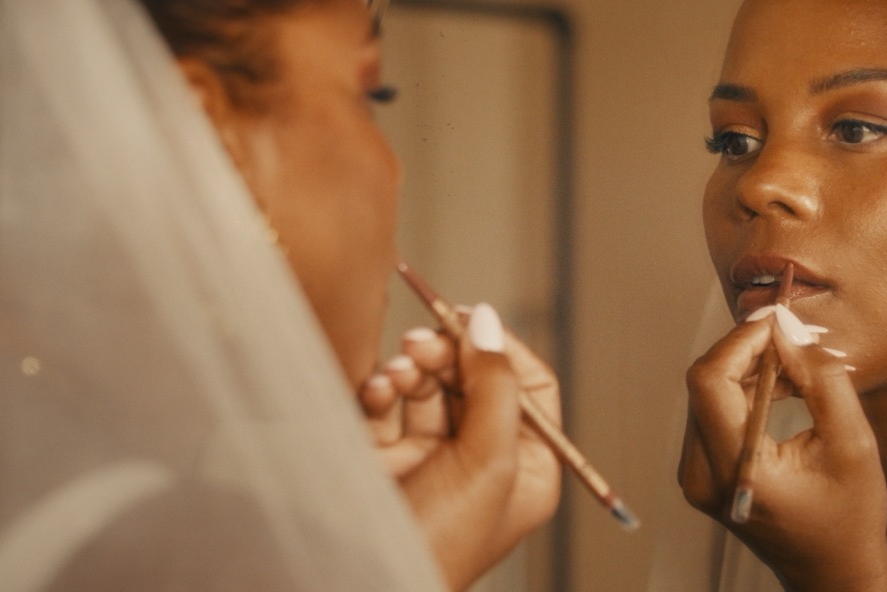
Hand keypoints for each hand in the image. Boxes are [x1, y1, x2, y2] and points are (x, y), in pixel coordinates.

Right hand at [359, 304, 561, 590]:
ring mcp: (431, 458)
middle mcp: (481, 460)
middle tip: (421, 343)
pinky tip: (375, 392)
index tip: (470, 320)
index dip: (502, 350)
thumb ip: (495, 385)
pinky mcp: (384, 458)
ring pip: (426, 387)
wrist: (358, 583)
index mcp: (526, 467)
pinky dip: (380, 390)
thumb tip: (489, 321)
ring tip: (395, 373)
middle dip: (447, 355)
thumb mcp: (489, 461)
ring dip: (410, 370)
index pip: (529, 388)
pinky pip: (387, 405)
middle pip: (474, 379)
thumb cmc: (440, 543)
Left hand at [678, 310, 886, 591]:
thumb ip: (821, 380)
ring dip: (747, 368)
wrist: (831, 573)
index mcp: (737, 471)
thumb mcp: (853, 444)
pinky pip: (713, 412)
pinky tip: (784, 386)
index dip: (740, 340)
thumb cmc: (849, 519)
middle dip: (746, 350)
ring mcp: (697, 477)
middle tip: (792, 336)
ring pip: (706, 393)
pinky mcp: (703, 473)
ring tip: (798, 366)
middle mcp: (702, 475)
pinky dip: (745, 389)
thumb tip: (790, 330)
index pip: (709, 381)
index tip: (778, 321)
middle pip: (703, 382)